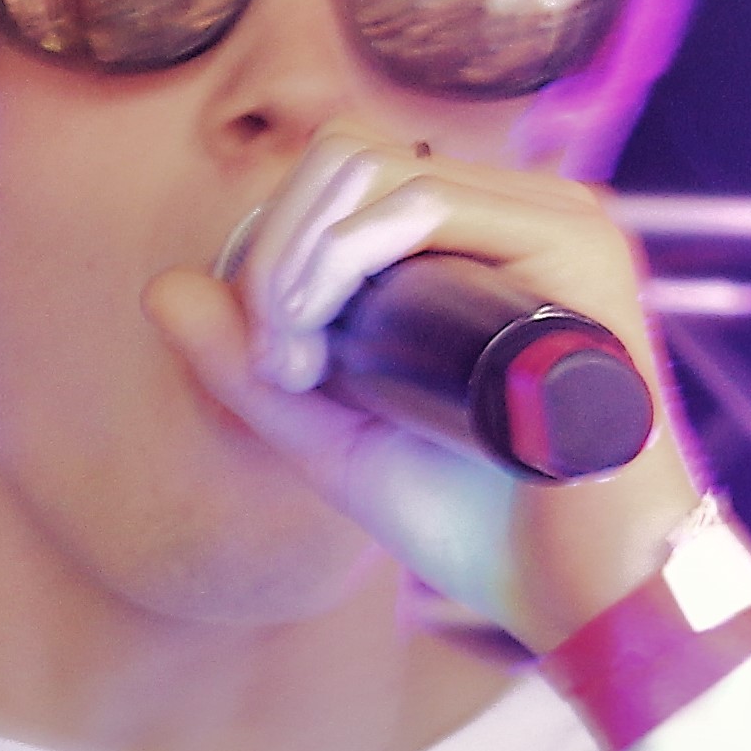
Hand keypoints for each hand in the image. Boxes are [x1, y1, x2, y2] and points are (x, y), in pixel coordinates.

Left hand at [141, 129, 705, 648]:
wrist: (588, 594)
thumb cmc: (479, 520)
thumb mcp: (335, 438)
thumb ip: (249, 371)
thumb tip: (162, 287)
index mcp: (481, 239)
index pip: (341, 175)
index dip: (274, 247)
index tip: (271, 363)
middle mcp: (519, 211)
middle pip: (342, 156)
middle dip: (274, 250)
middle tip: (278, 364)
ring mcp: (553, 220)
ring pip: (365, 168)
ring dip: (294, 259)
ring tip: (296, 364)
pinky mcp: (572, 248)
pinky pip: (418, 203)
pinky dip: (338, 258)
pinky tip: (321, 339)